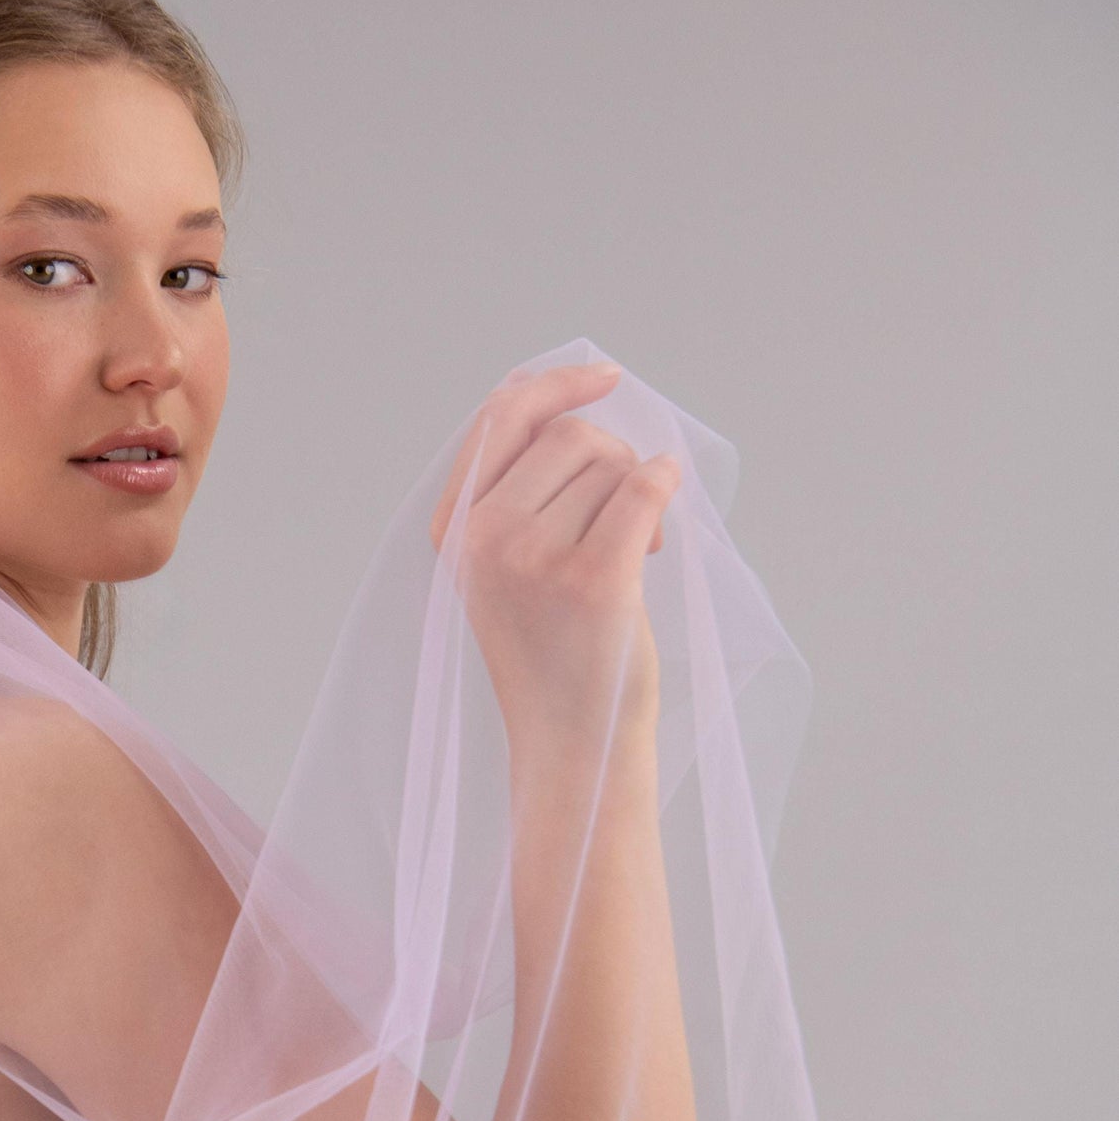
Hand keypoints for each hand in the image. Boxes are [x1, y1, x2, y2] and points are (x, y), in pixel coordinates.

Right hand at [428, 361, 677, 751]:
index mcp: (454, 531)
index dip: (555, 385)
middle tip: (626, 518)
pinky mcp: (591, 579)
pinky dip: (665, 489)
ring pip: (611, 466)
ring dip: (639, 495)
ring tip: (634, 554)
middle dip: (612, 460)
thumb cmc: (552, 654)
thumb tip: (562, 398)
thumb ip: (516, 494)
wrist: (572, 744)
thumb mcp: (505, 568)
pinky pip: (643, 490)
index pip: (499, 420)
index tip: (603, 376)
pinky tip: (665, 520)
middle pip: (568, 436)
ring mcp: (533, 559)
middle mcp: (483, 539)